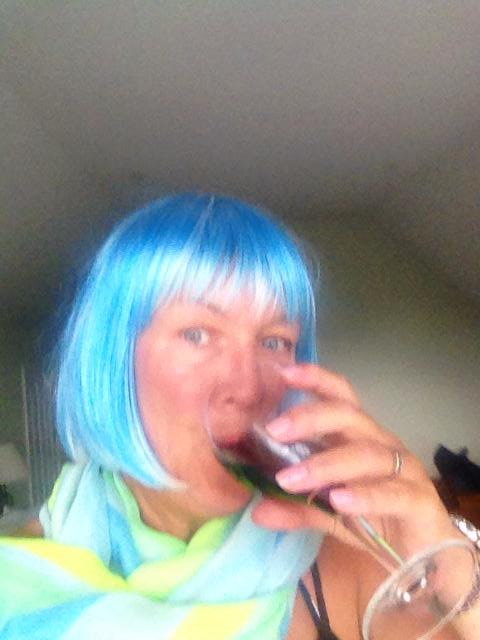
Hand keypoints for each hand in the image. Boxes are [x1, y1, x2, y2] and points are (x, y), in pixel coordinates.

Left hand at [252, 364, 459, 556]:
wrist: (425, 555)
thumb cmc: (377, 518)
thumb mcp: (328, 513)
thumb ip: (296, 507)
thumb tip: (255, 509)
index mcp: (359, 437)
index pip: (341, 397)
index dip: (316, 380)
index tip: (284, 372)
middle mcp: (382, 444)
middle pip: (349, 417)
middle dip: (310, 418)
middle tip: (274, 431)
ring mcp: (404, 469)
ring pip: (366, 454)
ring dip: (325, 464)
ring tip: (290, 479)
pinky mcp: (419, 500)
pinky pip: (392, 492)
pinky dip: (364, 495)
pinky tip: (338, 500)